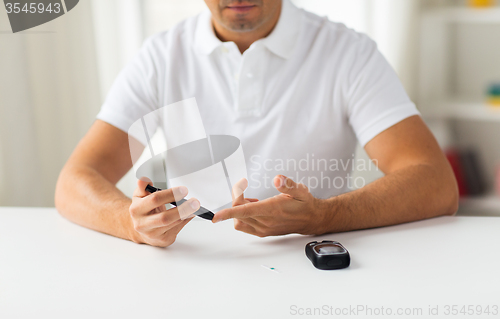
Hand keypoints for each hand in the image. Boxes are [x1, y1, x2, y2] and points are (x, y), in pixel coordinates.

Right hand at [129, 179, 199, 246]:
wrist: (141, 229)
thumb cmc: (143, 210)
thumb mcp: (140, 196)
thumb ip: (143, 187)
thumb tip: (144, 179)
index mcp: (136, 210)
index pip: (155, 200)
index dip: (170, 194)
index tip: (183, 190)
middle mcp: (142, 224)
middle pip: (165, 217)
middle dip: (182, 209)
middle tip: (194, 202)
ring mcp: (153, 234)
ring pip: (173, 224)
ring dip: (187, 214)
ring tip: (195, 206)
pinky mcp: (163, 240)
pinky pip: (178, 228)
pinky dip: (186, 219)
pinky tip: (190, 213)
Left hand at [212, 175, 326, 236]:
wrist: (311, 219)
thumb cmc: (304, 204)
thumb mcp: (300, 190)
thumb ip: (288, 184)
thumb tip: (278, 179)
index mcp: (271, 210)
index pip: (244, 212)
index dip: (228, 213)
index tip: (216, 216)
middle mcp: (266, 222)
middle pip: (239, 213)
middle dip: (236, 199)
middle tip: (242, 187)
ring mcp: (264, 229)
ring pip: (240, 221)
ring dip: (239, 210)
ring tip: (250, 199)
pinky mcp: (263, 232)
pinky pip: (245, 227)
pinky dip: (242, 217)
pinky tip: (253, 207)